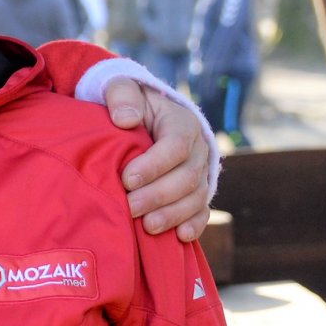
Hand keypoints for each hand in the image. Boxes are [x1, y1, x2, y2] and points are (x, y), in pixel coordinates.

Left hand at [103, 76, 214, 240]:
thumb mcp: (123, 89)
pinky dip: (194, 225)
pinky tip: (179, 237)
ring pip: (196, 197)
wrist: (140, 120)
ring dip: (173, 214)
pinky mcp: (196, 192)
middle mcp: (198, 149)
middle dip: (159, 195)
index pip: (177, 145)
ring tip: (147, 226)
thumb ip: (122, 96)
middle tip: (130, 206)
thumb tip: (126, 119)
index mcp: (182, 123)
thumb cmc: (128, 105)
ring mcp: (200, 173)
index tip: (127, 178)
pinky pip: (202, 211)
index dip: (155, 164)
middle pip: (188, 176)